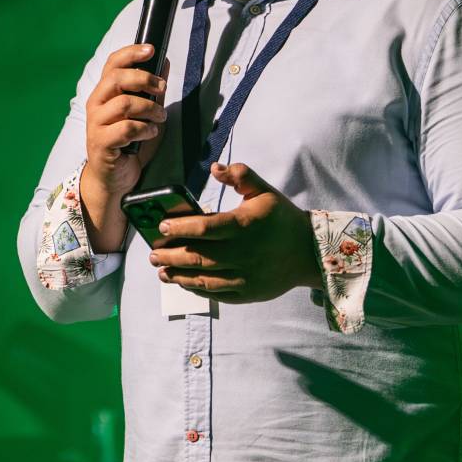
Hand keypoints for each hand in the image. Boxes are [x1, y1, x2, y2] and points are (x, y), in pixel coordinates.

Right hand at [80, 43, 169, 250]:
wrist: (114, 178)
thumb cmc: (129, 143)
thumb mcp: (145, 113)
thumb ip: (152, 90)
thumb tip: (164, 61)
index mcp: (104, 93)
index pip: (112, 63)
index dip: (130, 53)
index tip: (151, 49)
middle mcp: (96, 105)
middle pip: (116, 78)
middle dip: (144, 79)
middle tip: (161, 87)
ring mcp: (95, 124)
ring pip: (124, 103)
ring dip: (149, 109)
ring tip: (160, 118)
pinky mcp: (100, 143)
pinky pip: (126, 128)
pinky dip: (144, 129)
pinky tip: (151, 133)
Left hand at [149, 163, 321, 302]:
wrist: (308, 252)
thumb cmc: (281, 218)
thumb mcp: (264, 191)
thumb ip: (240, 175)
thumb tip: (214, 167)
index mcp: (244, 225)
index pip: (204, 227)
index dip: (179, 227)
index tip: (161, 227)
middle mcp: (242, 253)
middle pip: (197, 256)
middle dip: (170, 255)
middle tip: (152, 253)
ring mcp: (244, 277)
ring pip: (202, 278)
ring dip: (177, 275)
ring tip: (161, 271)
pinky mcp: (246, 294)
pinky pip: (215, 293)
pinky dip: (195, 288)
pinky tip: (184, 282)